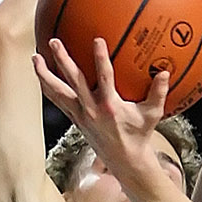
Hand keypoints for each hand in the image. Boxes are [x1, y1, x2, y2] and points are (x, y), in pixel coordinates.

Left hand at [34, 32, 167, 174]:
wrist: (125, 162)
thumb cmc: (139, 136)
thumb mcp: (152, 115)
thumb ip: (158, 93)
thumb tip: (166, 72)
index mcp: (110, 106)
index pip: (103, 78)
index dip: (100, 59)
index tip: (97, 40)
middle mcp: (91, 110)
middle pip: (73, 82)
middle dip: (63, 60)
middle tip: (55, 41)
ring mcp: (80, 115)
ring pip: (57, 92)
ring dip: (45, 75)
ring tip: (35, 57)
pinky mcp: (75, 119)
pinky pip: (57, 101)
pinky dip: (48, 87)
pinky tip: (41, 74)